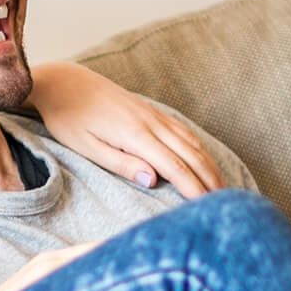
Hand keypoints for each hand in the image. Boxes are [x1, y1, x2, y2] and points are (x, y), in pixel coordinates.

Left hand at [28, 61, 222, 196]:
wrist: (66, 83)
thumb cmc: (70, 120)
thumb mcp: (87, 147)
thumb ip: (121, 164)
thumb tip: (152, 181)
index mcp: (135, 135)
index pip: (174, 166)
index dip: (193, 187)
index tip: (206, 206)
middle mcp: (151, 123)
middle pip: (191, 155)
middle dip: (210, 180)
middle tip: (225, 204)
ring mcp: (154, 115)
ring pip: (192, 142)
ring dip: (210, 165)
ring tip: (222, 188)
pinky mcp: (152, 112)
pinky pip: (184, 132)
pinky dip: (200, 149)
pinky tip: (206, 161)